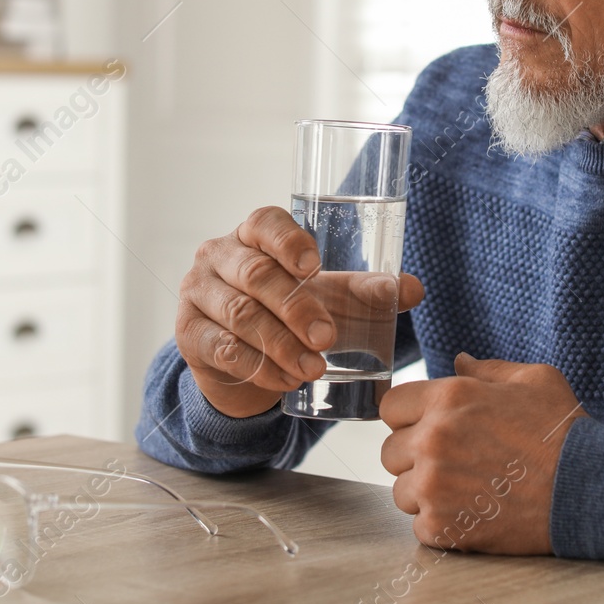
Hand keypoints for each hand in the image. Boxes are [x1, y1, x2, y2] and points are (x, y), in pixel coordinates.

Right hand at [176, 206, 423, 417]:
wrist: (244, 359)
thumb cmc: (290, 312)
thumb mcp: (330, 298)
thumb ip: (368, 291)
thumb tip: (414, 288)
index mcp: (254, 235)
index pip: (264, 223)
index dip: (288, 241)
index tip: (314, 266)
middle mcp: (219, 256)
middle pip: (256, 275)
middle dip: (295, 307)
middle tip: (327, 337)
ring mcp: (198, 294)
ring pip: (239, 315)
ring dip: (279, 345)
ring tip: (313, 368)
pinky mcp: (189, 334)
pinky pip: (222, 349)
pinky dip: (257, 366)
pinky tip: (284, 380)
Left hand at [380, 353, 583, 555]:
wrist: (589, 488)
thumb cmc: (563, 432)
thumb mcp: (534, 381)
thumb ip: (488, 370)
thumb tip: (459, 360)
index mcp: (448, 398)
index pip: (390, 406)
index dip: (409, 417)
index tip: (430, 428)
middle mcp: (433, 440)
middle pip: (390, 452)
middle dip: (415, 456)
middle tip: (455, 462)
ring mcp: (435, 486)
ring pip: (402, 492)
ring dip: (426, 493)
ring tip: (468, 489)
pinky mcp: (444, 526)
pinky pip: (420, 526)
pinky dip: (442, 525)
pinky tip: (475, 513)